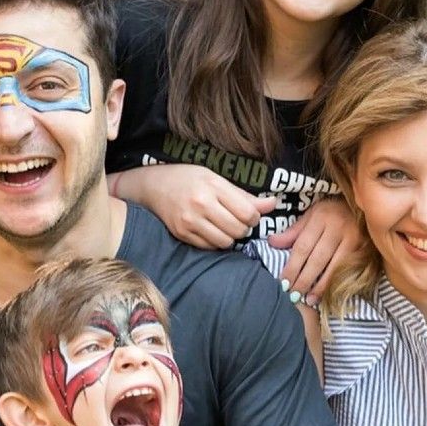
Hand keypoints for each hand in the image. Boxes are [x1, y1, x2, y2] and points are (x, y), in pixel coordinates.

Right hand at [125, 163, 277, 248]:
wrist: (154, 186)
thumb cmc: (189, 179)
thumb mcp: (216, 178)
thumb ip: (244, 195)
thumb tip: (272, 204)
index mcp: (213, 186)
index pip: (248, 212)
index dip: (254, 217)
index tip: (249, 214)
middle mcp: (201, 204)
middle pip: (239, 230)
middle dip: (243, 228)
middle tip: (237, 221)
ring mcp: (190, 221)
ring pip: (225, 242)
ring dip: (230, 237)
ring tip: (224, 227)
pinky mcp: (182, 234)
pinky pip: (209, 247)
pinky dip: (215, 242)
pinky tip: (211, 231)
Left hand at [268, 195, 361, 301]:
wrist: (364, 204)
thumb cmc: (333, 211)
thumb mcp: (312, 215)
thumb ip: (293, 232)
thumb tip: (272, 243)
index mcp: (320, 218)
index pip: (302, 246)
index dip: (292, 267)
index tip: (283, 282)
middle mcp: (337, 227)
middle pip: (316, 259)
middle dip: (303, 279)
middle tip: (293, 295)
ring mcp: (352, 238)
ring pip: (333, 267)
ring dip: (319, 286)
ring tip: (308, 300)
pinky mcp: (363, 248)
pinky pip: (346, 269)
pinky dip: (335, 282)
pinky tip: (326, 293)